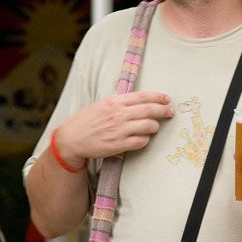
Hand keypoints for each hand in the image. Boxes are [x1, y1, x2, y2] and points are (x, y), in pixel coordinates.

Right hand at [54, 91, 173, 165]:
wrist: (71, 138)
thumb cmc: (86, 120)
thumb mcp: (102, 104)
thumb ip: (119, 101)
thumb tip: (137, 99)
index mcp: (115, 101)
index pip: (143, 96)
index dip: (158, 97)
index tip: (167, 99)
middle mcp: (119, 114)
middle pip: (150, 110)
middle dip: (164, 110)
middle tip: (170, 112)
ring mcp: (119, 130)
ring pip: (148, 126)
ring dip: (155, 126)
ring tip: (154, 127)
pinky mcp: (119, 145)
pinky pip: (141, 141)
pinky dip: (145, 139)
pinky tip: (143, 138)